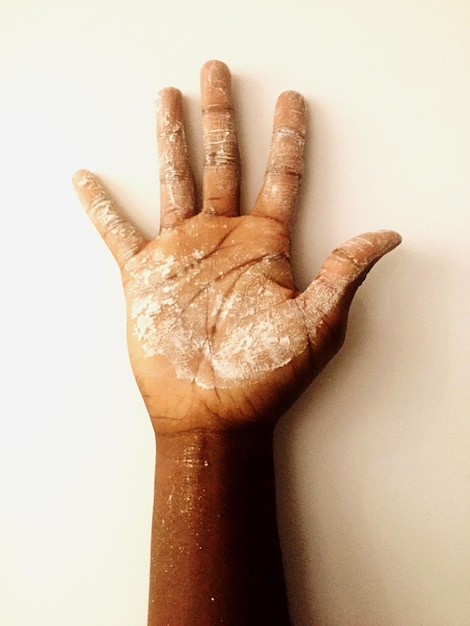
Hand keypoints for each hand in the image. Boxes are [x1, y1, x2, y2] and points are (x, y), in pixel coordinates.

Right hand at [73, 60, 399, 432]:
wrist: (215, 414)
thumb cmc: (267, 377)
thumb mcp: (317, 325)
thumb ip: (345, 275)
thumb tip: (388, 235)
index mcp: (266, 247)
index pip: (282, 177)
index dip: (288, 138)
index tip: (292, 100)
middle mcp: (225, 241)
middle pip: (224, 162)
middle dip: (221, 115)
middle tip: (216, 72)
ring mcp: (184, 254)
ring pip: (175, 180)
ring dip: (171, 139)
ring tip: (166, 97)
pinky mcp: (147, 277)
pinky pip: (118, 232)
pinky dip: (101, 207)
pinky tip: (87, 180)